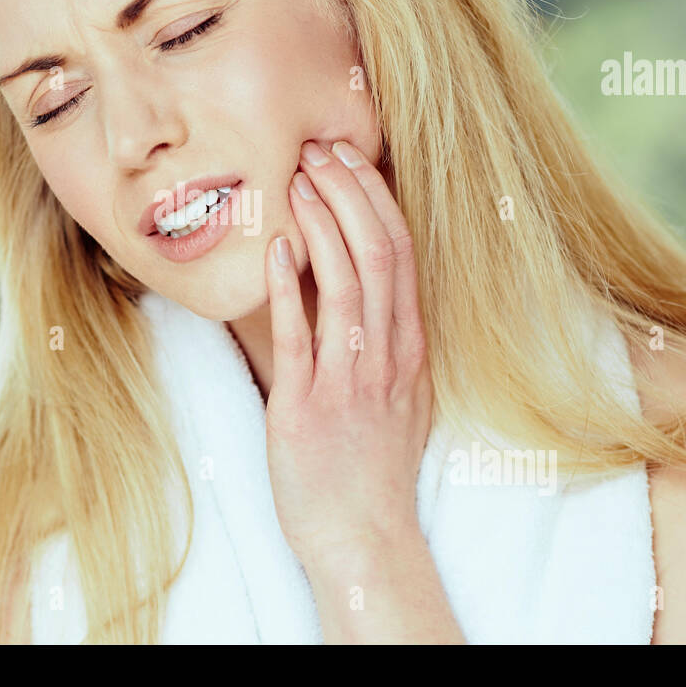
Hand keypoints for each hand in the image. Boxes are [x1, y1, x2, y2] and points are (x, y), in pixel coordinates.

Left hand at [263, 139, 433, 568]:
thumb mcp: (396, 394)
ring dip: (322, 225)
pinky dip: (291, 288)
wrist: (364, 537)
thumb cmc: (372, 465)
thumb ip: (383, 339)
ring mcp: (349, 380)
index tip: (350, 158)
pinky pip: (301, 338)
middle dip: (350, 194)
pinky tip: (277, 248)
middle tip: (318, 149)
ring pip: (347, 284)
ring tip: (297, 179)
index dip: (375, 199)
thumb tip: (359, 285)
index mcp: (408, 348)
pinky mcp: (307, 407)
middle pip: (379, 255)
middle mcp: (387, 356)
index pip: (401, 253)